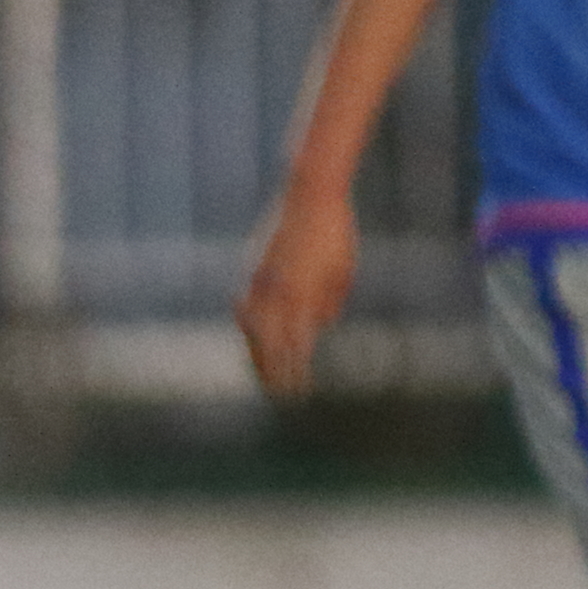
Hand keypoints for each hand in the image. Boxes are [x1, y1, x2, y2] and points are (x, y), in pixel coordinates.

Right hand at [231, 191, 357, 402]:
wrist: (309, 194)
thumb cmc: (336, 232)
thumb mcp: (342, 271)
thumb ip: (328, 302)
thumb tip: (318, 325)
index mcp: (300, 294)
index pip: (294, 346)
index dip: (295, 372)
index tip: (299, 393)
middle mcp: (274, 290)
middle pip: (266, 344)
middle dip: (270, 371)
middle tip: (276, 394)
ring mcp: (258, 278)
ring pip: (250, 326)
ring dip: (254, 351)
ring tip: (260, 370)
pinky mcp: (252, 267)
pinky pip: (245, 304)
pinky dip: (247, 323)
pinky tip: (249, 332)